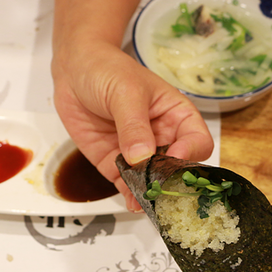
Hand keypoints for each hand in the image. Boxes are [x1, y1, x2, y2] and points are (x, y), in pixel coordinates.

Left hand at [52, 40, 213, 211]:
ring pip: (154, 181)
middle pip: (178, 168)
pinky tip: (132, 202)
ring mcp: (139, 153)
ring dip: (151, 193)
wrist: (73, 69)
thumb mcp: (125, 92)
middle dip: (171, 181)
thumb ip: (134, 125)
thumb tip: (142, 157)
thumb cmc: (107, 69)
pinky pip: (128, 185)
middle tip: (159, 188)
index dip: (191, 152)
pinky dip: (131, 196)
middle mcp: (162, 137)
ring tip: (144, 201)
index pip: (198, 140)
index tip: (173, 157)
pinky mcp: (117, 164)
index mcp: (176, 115)